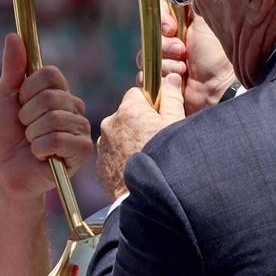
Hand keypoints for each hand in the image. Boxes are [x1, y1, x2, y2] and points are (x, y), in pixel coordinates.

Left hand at [0, 34, 92, 201]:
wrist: (5, 169)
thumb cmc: (5, 134)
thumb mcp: (3, 97)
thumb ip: (12, 69)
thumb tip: (13, 36)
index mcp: (57, 91)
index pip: (51, 73)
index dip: (29, 88)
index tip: (20, 102)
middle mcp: (73, 106)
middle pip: (51, 96)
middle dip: (27, 115)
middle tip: (24, 127)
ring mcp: (80, 128)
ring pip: (54, 119)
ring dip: (31, 134)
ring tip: (31, 142)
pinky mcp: (83, 150)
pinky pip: (58, 139)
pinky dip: (40, 148)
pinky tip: (40, 155)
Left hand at [97, 73, 185, 198]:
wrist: (148, 198)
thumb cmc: (166, 159)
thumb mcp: (176, 125)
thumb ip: (172, 99)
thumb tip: (170, 78)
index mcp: (129, 110)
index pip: (137, 94)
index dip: (150, 104)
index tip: (160, 117)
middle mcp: (110, 123)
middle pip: (126, 115)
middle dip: (138, 123)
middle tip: (155, 140)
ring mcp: (103, 145)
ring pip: (118, 135)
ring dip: (129, 141)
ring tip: (145, 158)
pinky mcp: (100, 165)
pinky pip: (112, 154)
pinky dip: (121, 158)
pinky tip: (135, 169)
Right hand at [137, 3, 235, 114]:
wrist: (219, 88)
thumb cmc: (217, 55)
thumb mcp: (207, 22)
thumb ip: (194, 1)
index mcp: (181, 26)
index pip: (157, 14)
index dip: (161, 21)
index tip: (171, 29)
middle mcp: (171, 43)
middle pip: (149, 37)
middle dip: (165, 47)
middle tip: (183, 52)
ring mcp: (165, 63)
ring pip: (145, 57)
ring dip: (166, 64)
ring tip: (183, 70)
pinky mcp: (160, 82)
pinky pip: (144, 77)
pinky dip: (160, 79)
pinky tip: (176, 82)